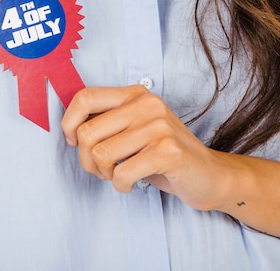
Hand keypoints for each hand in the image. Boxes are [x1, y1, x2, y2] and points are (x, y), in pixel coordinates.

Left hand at [61, 85, 230, 210]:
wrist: (210, 175)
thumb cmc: (162, 154)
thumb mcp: (133, 129)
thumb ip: (106, 122)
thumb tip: (69, 129)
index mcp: (135, 94)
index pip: (85, 98)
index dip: (69, 123)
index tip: (74, 142)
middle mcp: (146, 104)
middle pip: (87, 132)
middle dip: (86, 159)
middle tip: (101, 169)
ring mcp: (158, 126)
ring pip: (101, 154)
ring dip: (104, 174)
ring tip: (118, 176)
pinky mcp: (168, 152)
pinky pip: (122, 173)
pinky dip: (120, 185)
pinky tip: (131, 184)